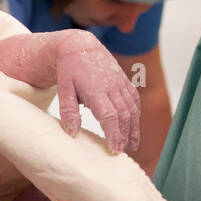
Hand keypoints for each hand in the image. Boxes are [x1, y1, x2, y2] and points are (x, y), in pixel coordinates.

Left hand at [56, 31, 139, 153]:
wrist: (81, 46)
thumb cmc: (69, 70)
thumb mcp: (63, 89)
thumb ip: (68, 111)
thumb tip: (72, 134)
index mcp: (97, 90)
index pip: (109, 116)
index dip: (114, 134)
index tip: (115, 150)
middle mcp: (112, 86)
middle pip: (124, 116)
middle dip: (125, 136)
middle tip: (122, 153)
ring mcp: (121, 83)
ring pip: (132, 109)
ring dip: (133, 129)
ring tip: (132, 147)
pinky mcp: (125, 82)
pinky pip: (135, 101)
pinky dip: (136, 117)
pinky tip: (134, 130)